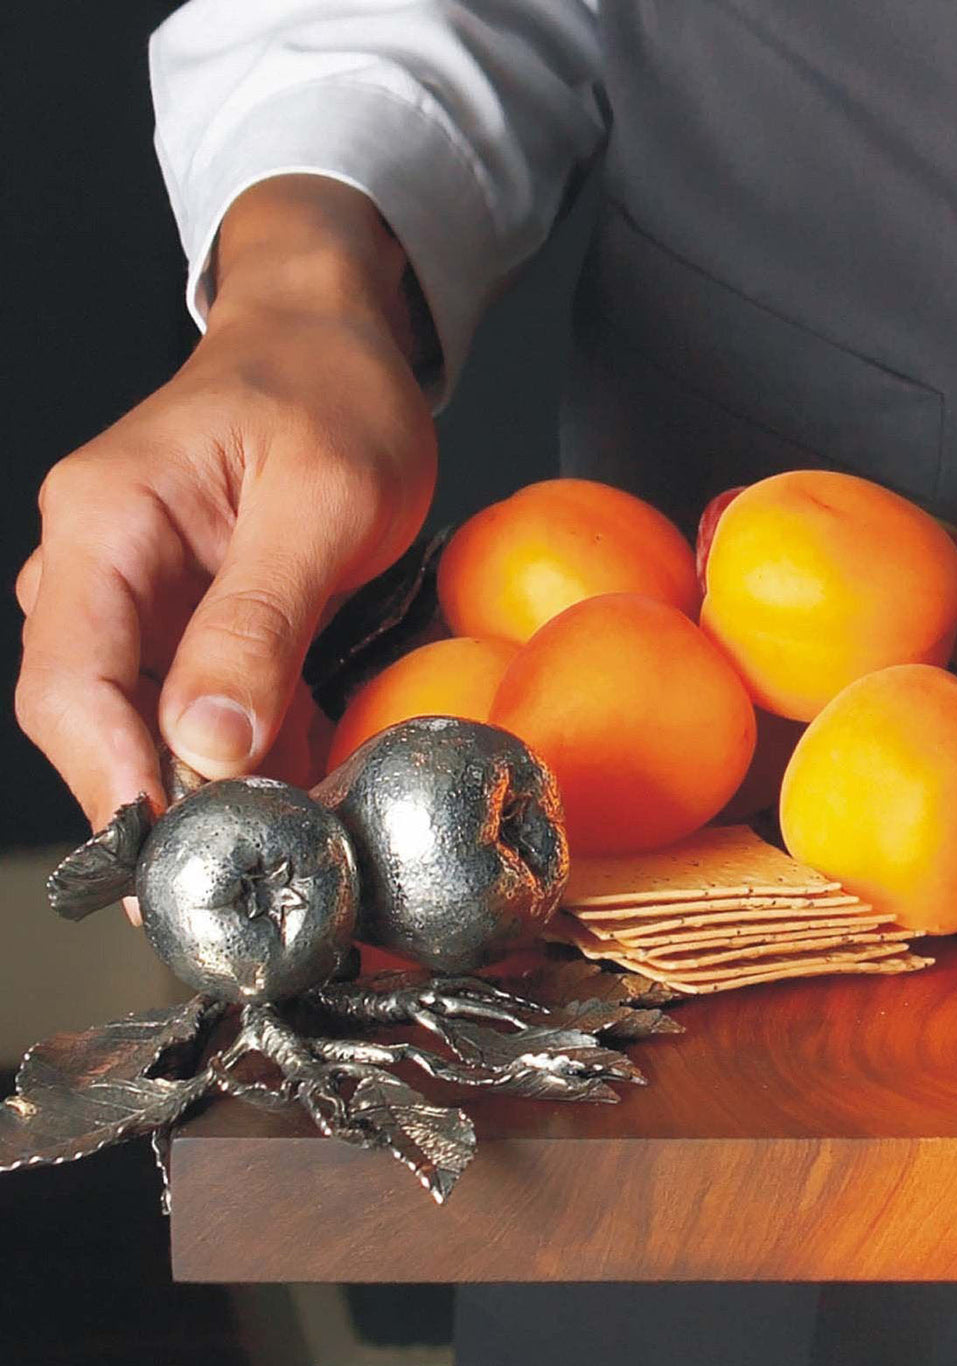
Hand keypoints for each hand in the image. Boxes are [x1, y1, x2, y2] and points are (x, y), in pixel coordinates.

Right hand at [15, 178, 437, 826]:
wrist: (337, 344)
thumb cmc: (330, 392)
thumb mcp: (322, 501)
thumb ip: (261, 619)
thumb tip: (208, 746)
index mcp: (106, 524)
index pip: (71, 682)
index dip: (115, 783)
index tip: (175, 859)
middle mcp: (100, 569)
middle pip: (98, 721)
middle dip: (165, 806)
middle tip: (241, 882)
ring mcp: (141, 599)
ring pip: (152, 727)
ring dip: (215, 793)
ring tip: (287, 853)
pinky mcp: (190, 621)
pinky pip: (202, 710)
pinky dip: (252, 756)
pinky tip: (304, 792)